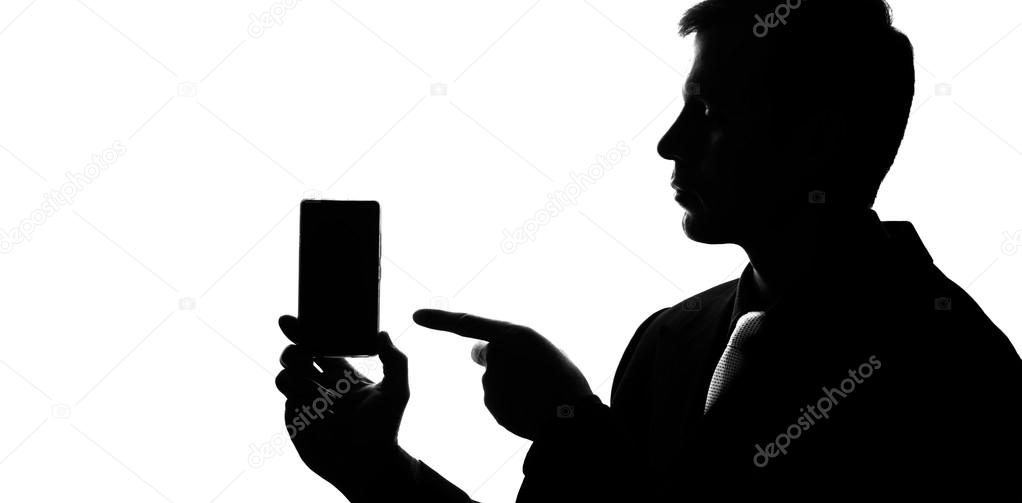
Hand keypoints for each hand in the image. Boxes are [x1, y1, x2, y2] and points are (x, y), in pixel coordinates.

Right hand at [274, 315, 408, 487]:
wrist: (370, 465)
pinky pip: (288, 407)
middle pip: (295, 358)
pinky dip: (299, 406)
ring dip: (292, 379)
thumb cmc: (384, 428)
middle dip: (292, 352)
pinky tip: (319, 416)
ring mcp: (306, 404)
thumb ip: (395, 360)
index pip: (317, 345)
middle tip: (299, 356)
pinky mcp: (296, 424)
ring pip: (284, 380)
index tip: (290, 322)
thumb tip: (383, 333)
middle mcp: (321, 385)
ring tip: (314, 392)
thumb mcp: (397, 391)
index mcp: (341, 372)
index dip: (303, 332)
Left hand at [413, 309, 591, 440]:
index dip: (438, 319)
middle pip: (485, 355)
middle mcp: (495, 356)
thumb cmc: (562, 377)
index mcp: (511, 334)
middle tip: (528, 371)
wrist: (571, 415)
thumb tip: (476, 353)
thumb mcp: (537, 348)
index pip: (465, 323)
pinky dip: (511, 403)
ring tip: (537, 391)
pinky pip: (498, 401)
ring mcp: (491, 383)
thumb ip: (505, 344)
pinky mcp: (492, 406)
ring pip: (494, 380)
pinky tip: (531, 406)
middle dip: (499, 361)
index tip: (415, 316)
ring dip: (510, 384)